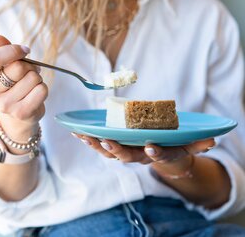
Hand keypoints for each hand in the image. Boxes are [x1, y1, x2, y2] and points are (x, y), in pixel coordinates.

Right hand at [0, 32, 47, 141]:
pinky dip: (42, 88)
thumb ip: (0, 48)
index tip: (24, 50)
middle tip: (29, 71)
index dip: (13, 50)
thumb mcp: (3, 64)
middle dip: (29, 65)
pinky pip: (41, 90)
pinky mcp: (21, 113)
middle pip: (18, 67)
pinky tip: (34, 93)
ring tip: (30, 83)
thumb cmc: (11, 82)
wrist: (18, 111)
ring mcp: (4, 105)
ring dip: (36, 77)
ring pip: (33, 78)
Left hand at [72, 133, 214, 172]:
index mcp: (157, 153)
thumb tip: (212, 141)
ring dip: (96, 145)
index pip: (157, 154)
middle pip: (127, 156)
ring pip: (109, 152)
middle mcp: (139, 155)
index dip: (155, 152)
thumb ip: (198, 143)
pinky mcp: (115, 146)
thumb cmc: (173, 145)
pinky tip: (76, 132)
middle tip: (107, 141)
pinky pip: (100, 144)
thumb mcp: (188, 144)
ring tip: (84, 136)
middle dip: (116, 149)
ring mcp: (125, 152)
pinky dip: (88, 139)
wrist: (160, 152)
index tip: (151, 146)